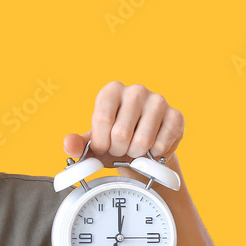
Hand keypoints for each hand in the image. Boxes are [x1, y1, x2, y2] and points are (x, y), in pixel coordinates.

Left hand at [63, 81, 183, 166]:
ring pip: (142, 140)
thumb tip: (69, 143)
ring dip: (136, 154)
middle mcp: (136, 91)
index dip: (101, 142)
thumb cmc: (114, 142)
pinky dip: (153, 155)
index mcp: (111, 91)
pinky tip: (151, 149)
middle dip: (118, 150)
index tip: (103, 147)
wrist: (142, 150)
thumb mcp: (93, 143)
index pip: (101, 119)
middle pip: (121, 132)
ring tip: (134, 150)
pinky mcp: (176, 116)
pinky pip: (162, 144)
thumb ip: (77, 143)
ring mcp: (158, 101)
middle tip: (120, 150)